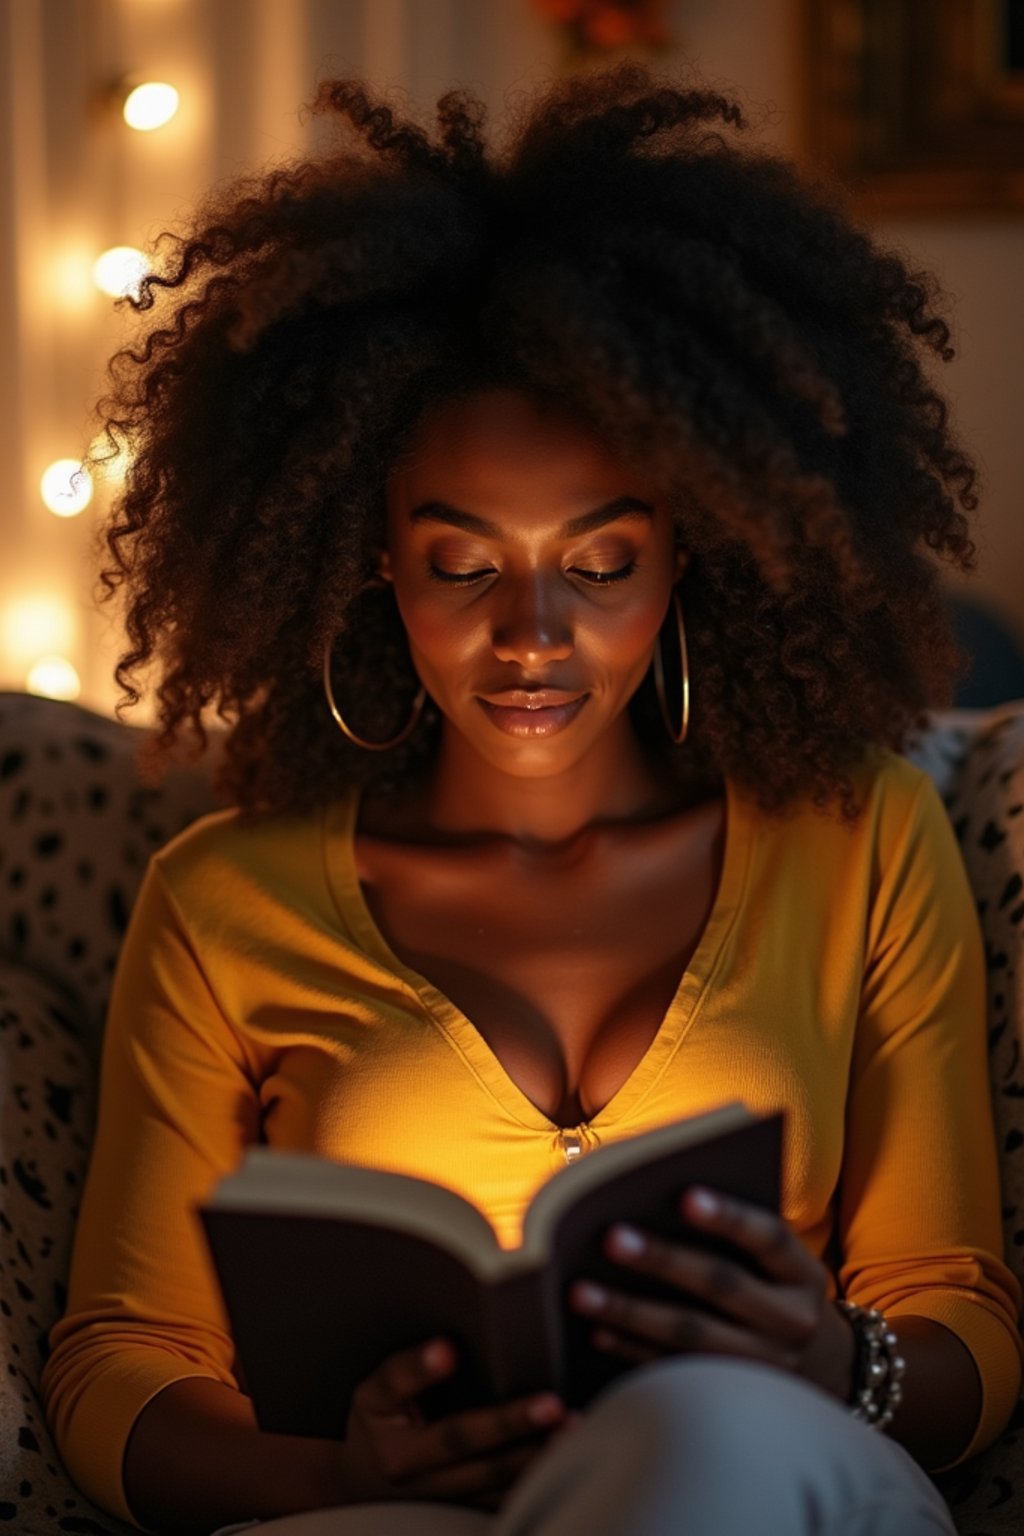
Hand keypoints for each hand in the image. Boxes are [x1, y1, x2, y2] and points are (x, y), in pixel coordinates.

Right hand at [336, 1337, 577, 1512]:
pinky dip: (539, 1477)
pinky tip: (569, 1454)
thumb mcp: (373, 1394)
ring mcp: (452, 1503)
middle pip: (478, 1457)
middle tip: (556, 1406)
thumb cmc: (376, 1422)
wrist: (365, 1482)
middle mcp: (426, 1485)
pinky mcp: (471, 1510)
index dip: (449, 1392)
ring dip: (541, 1457)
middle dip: (518, 1429)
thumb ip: (406, 1373)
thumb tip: (447, 1349)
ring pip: (501, 1483)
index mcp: (400, 1454)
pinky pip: (509, 1497)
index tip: (457, 1356)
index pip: (441, 1428)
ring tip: (576, 1427)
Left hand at [568, 1186, 855, 1401]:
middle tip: (609, 1238)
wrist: (824, 1369)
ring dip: (631, 1312)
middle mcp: (793, 1322)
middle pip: (721, 1286)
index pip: (769, 1237)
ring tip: (580, 1291)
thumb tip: (657, 1195)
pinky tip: (597, 1333)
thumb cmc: (776, 1289)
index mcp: (802, 1274)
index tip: (684, 1195)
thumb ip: (736, 1234)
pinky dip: (633, 1352)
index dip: (728, 1216)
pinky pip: (676, 1372)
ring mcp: (764, 1367)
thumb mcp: (778, 1263)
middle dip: (662, 1260)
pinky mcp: (733, 1397)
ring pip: (691, 1336)